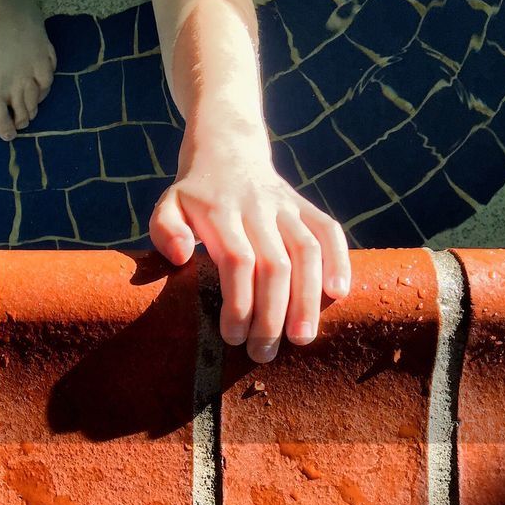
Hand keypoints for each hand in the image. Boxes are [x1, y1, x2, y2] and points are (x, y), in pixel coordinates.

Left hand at [149, 122, 350, 362]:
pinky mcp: (306, 206)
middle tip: (264, 352)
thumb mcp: (167, 206)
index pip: (237, 261)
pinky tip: (339, 294)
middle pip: (275, 264)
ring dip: (307, 298)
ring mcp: (286, 206)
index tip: (233, 337)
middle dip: (272, 313)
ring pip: (307, 251)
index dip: (239, 302)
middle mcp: (258, 208)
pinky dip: (339, 260)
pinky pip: (329, 230)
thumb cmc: (194, 195)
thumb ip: (165, 230)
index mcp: (221, 212)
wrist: (227, 151)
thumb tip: (180, 257)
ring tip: (301, 338)